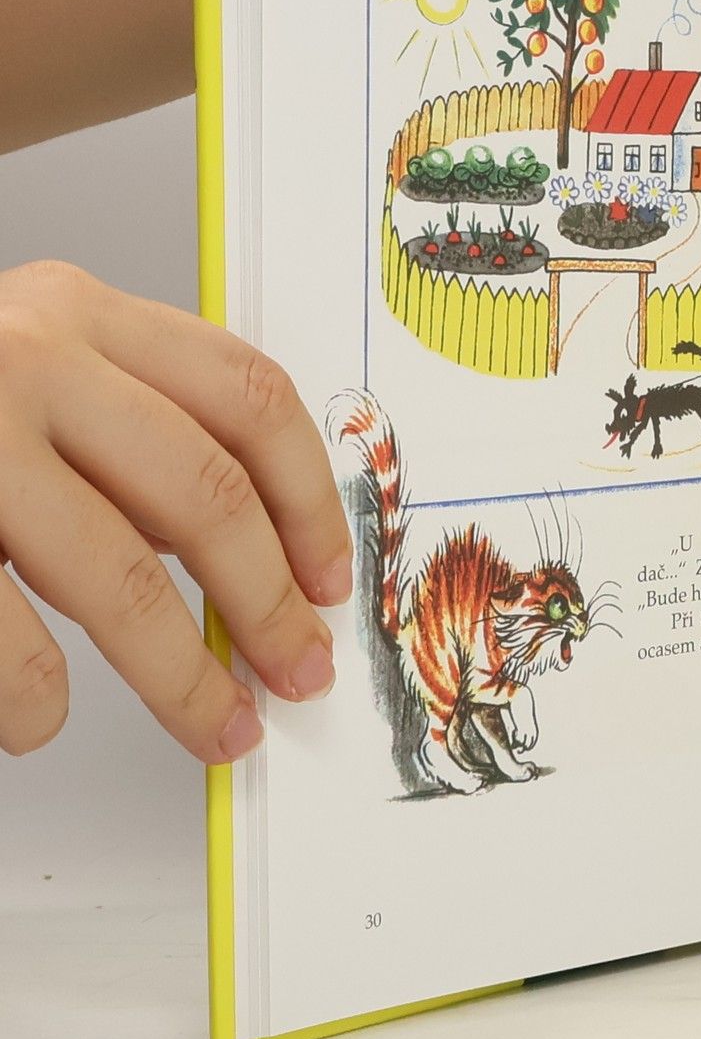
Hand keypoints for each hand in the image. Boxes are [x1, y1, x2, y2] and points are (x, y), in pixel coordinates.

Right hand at [0, 262, 351, 762]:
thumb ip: (128, 428)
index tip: (331, 579)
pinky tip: (41, 720)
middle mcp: (26, 357)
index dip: (311, 500)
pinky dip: (35, 700)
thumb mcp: (32, 370)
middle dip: (269, 604)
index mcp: (78, 312)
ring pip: (121, 581)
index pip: (250, 399)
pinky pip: (4, 639)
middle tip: (297, 674)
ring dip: (184, 675)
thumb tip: (248, 553)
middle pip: (207, 497)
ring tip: (218, 725)